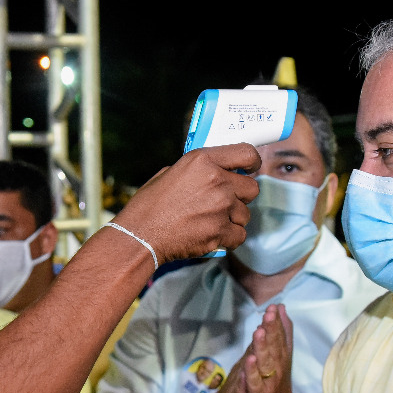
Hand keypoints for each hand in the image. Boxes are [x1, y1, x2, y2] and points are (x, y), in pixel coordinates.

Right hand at [112, 144, 260, 263]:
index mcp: (203, 160)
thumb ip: (197, 170)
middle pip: (252, 188)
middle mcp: (217, 180)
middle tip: (224, 203)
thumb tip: (214, 171)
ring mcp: (221, 207)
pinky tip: (214, 237)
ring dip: (233, 219)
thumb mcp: (170, 173)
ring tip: (212, 222)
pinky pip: (240, 235)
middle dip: (241, 196)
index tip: (250, 169)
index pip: (247, 153)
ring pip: (246, 214)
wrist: (140, 235)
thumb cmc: (149, 205)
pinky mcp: (220, 231)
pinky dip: (230, 238)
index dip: (253, 163)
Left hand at [242, 305, 294, 392]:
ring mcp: (268, 380)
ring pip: (265, 361)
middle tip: (269, 312)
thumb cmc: (276, 381)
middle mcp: (277, 366)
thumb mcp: (281, 354)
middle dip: (272, 329)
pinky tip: (250, 360)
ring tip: (259, 331)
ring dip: (263, 346)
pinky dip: (252, 371)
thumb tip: (282, 309)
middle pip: (274, 345)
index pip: (279, 336)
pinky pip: (255, 381)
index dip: (276, 322)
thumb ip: (283, 332)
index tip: (273, 306)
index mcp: (280, 356)